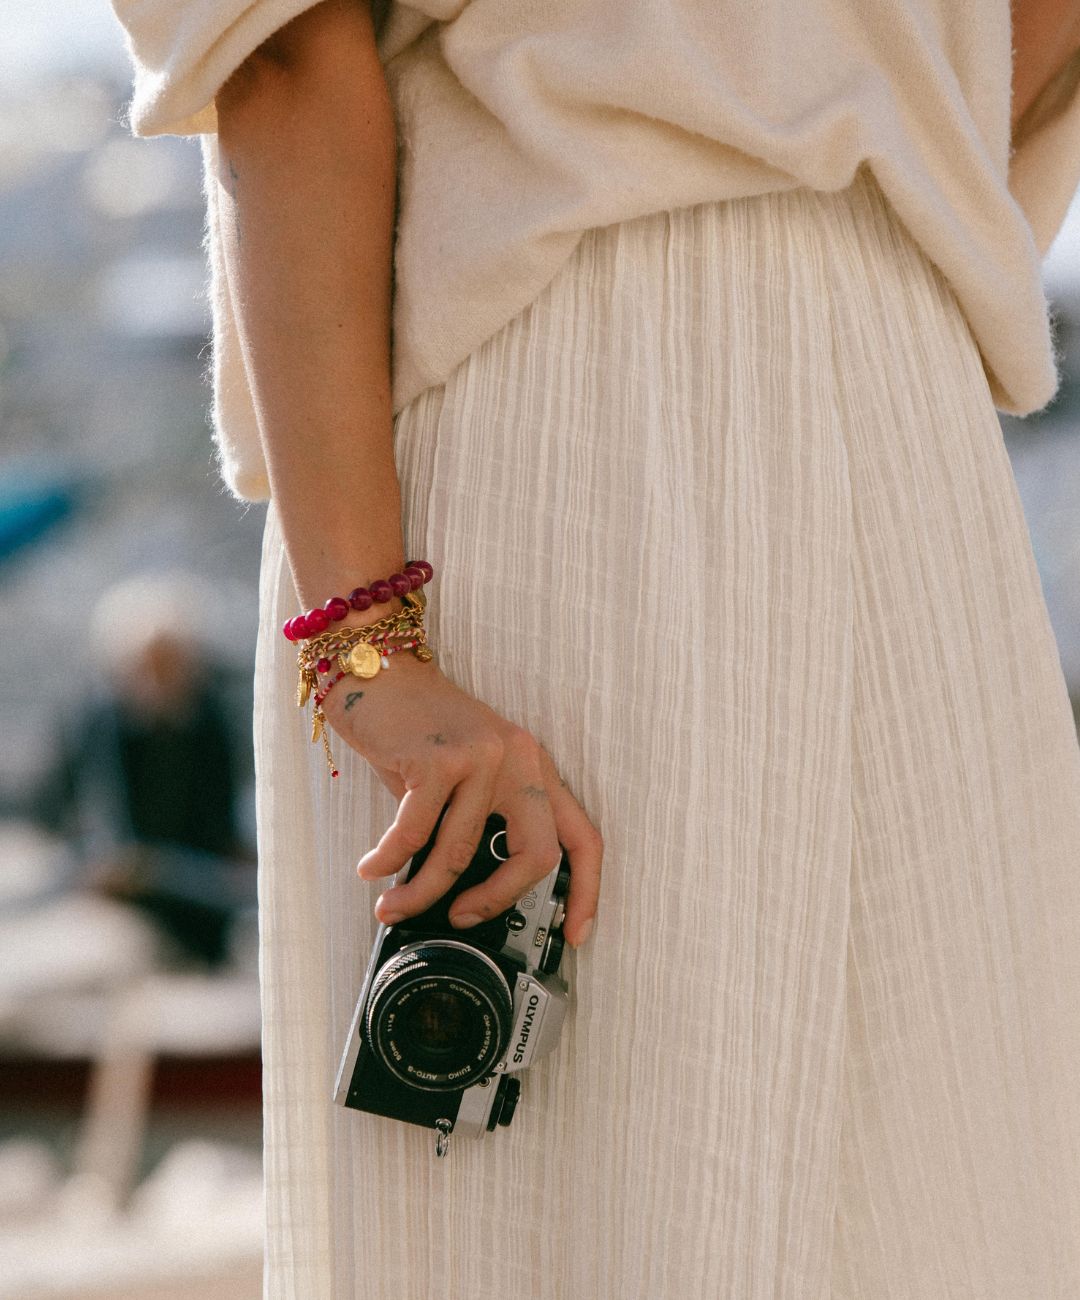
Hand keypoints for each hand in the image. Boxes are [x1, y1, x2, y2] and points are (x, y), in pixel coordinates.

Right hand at [319, 652, 601, 946]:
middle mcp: (519, 759)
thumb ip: (475, 821)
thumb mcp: (463, 774)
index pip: (582, 836)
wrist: (377, 670)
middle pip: (536, 855)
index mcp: (534, 766)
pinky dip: (387, 860)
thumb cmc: (417, 728)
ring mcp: (482, 757)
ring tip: (390, 904)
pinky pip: (414, 834)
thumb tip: (463, 892)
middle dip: (496, 902)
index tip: (574, 933)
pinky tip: (371, 868)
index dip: (586, 891)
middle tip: (461, 919)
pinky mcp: (439, 759)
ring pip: (461, 853)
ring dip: (420, 892)